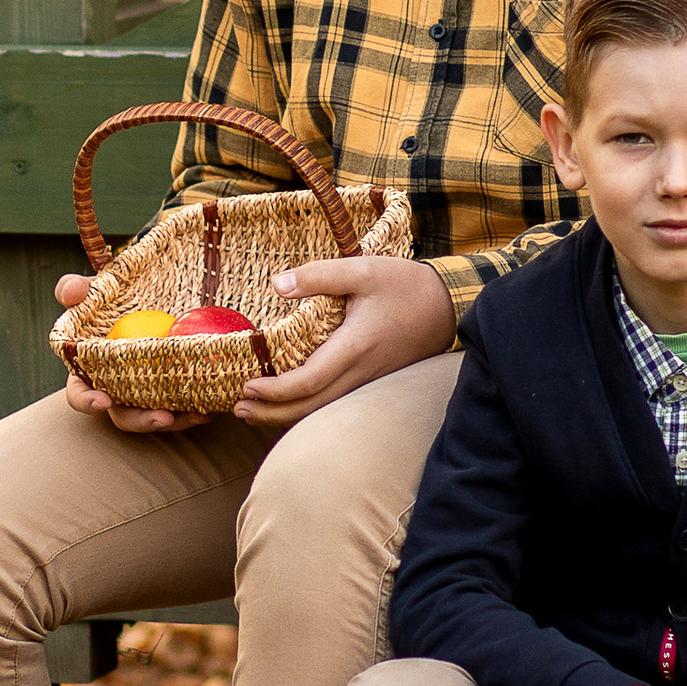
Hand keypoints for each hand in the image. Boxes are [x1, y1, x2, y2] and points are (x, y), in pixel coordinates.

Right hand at [54, 268, 184, 435]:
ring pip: (157, 417)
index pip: (79, 393)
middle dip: (144, 420)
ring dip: (178, 420)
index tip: (104, 400)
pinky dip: (197, 410)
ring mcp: (146, 396)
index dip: (87, 401)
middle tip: (164, 417)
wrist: (156, 300)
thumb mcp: (96, 291)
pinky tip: (212, 405)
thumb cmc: (115, 300)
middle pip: (124, 416)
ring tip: (198, 413)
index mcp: (91, 372)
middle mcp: (117, 391)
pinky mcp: (171, 394)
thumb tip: (69, 294)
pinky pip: (184, 409)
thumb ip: (77, 289)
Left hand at [230, 252, 456, 425]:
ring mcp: (368, 381)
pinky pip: (334, 403)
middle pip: (311, 407)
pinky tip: (288, 402)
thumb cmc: (406, 285)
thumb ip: (318, 275)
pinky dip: (305, 407)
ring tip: (253, 412)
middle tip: (237, 409)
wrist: (449, 305)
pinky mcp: (372, 380)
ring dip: (286, 415)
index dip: (275, 392)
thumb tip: (277, 284)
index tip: (247, 386)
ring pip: (322, 410)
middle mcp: (362, 372)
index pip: (309, 382)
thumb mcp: (362, 269)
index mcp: (355, 347)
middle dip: (271, 413)